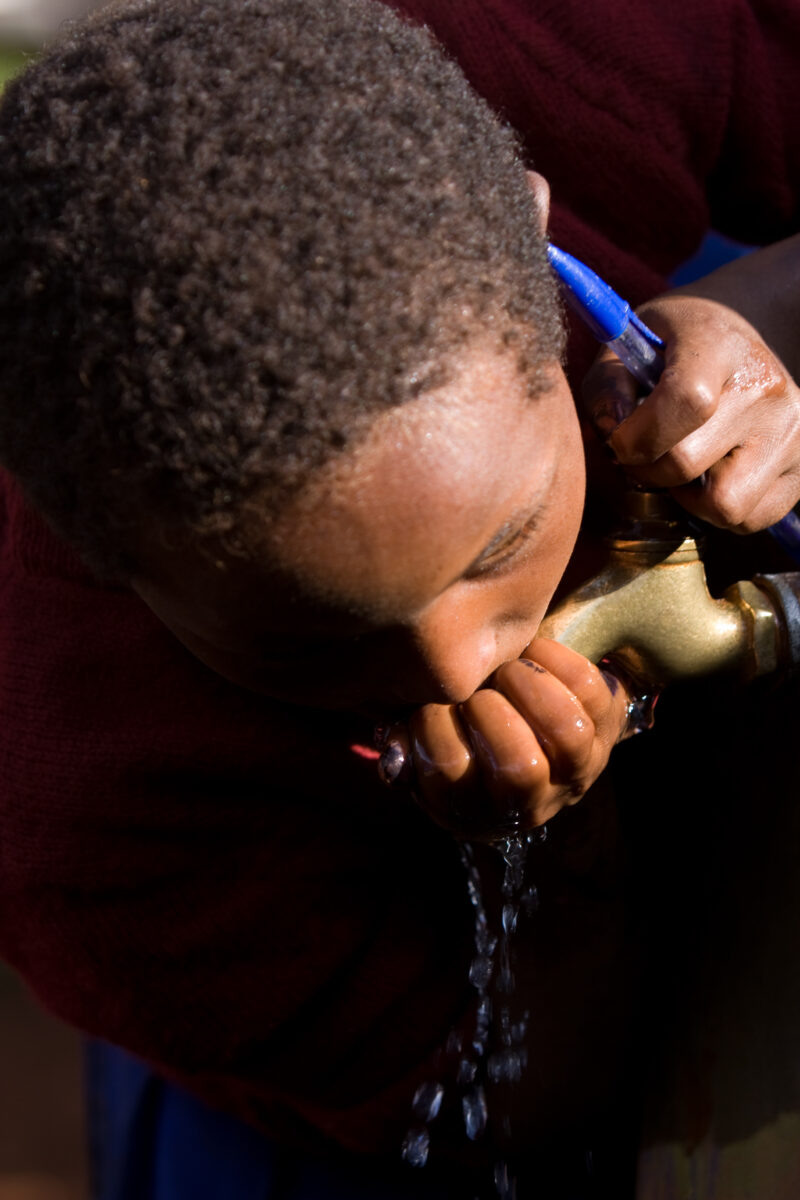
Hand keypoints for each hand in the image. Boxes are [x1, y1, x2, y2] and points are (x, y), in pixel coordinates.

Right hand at [381, 639, 627, 840]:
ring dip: (529, 686)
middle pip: (517, 769)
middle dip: (489, 711)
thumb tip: (397, 754)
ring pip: (566, 733)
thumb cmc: (458, 726)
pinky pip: (590, 691)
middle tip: (477, 688)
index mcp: (472, 807)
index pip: (450, 773)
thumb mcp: (422, 742)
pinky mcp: (606, 729)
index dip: (435, 725)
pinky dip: (557, 659)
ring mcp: (577, 769)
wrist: (522, 711)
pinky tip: (532, 650)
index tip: (433, 700)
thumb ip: (404, 745)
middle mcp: (530, 800)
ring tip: (508, 670)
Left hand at [583, 293, 799, 532]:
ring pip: (726, 505)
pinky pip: (752, 518)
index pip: (687, 400)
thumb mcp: (624, 351)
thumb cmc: (669, 350)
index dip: (640, 436)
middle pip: (689, 463)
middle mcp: (766, 386)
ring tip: (682, 469)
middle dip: (649, 472)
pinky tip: (712, 477)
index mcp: (718, 344)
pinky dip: (722, 512)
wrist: (730, 342)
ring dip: (690, 500)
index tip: (620, 441)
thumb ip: (607, 390)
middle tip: (643, 457)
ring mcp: (793, 428)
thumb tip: (613, 434)